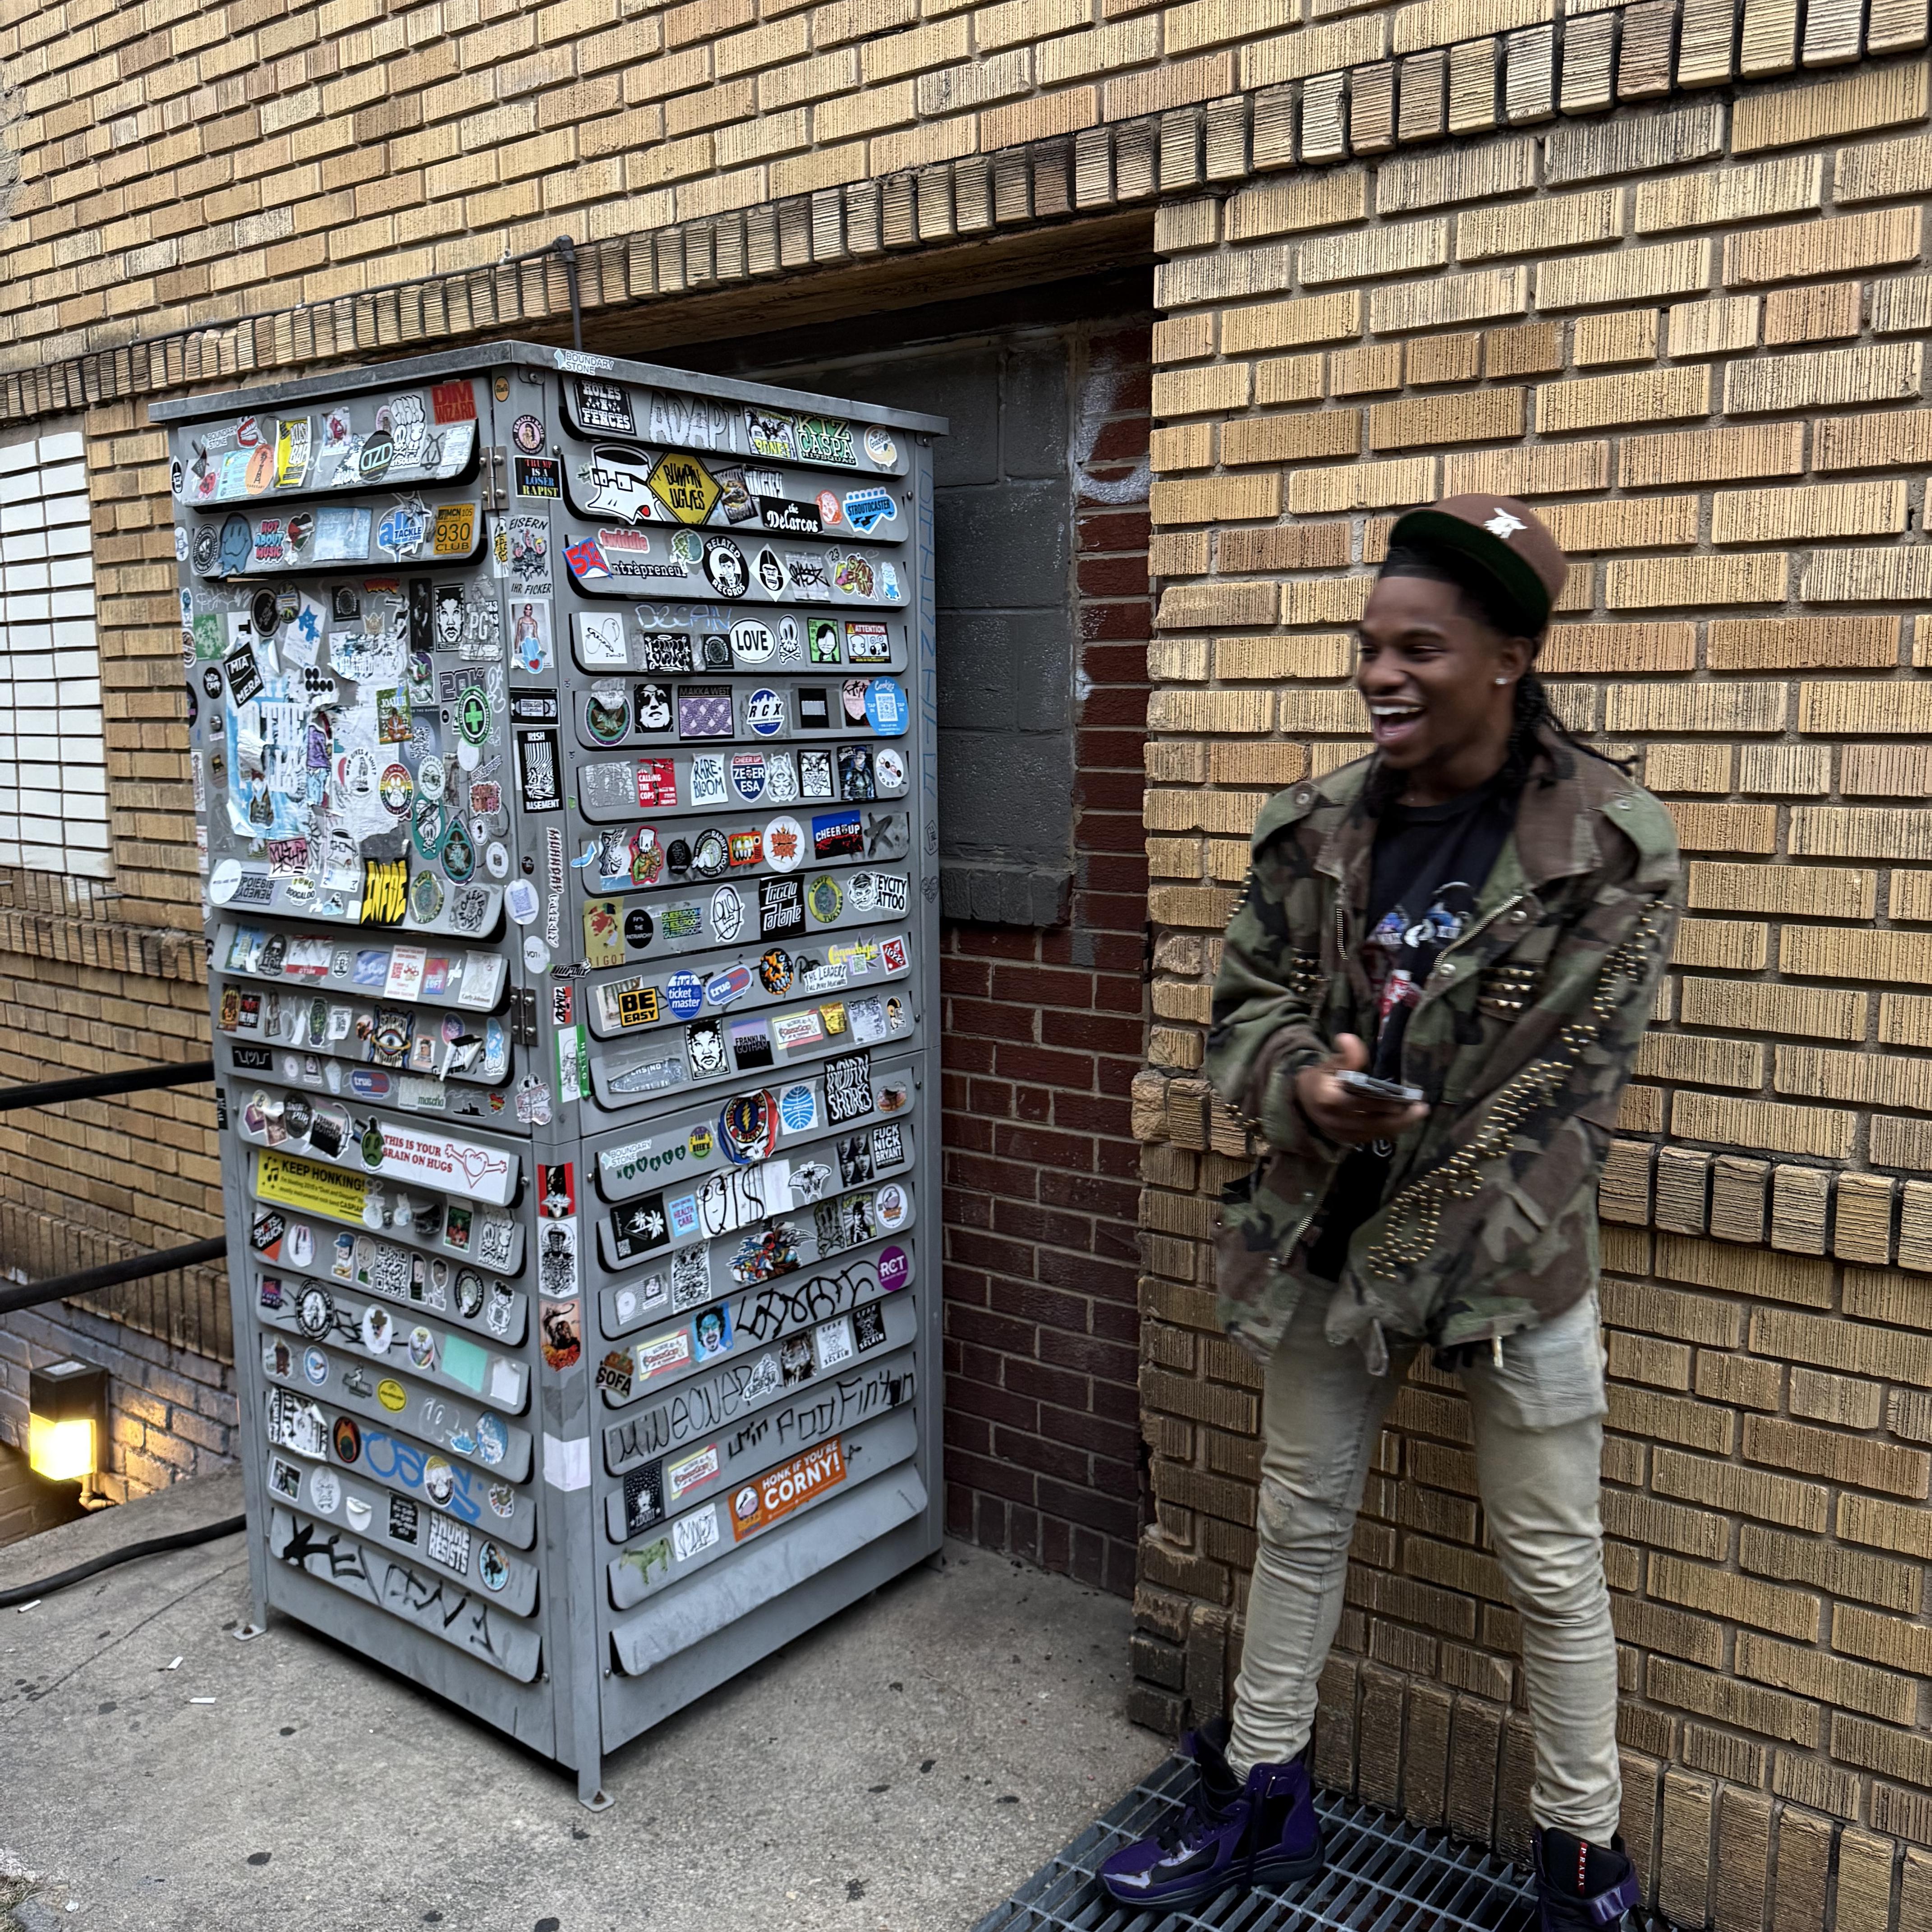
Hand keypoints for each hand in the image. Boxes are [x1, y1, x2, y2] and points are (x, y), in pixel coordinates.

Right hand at [1294, 1034, 1428, 1147]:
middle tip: (1422, 1108)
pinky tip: (1403, 1121)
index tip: (1406, 1096)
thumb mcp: (1328, 1063)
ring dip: (1400, 1125)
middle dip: (1401, 1116)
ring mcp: (1342, 1134)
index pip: (1363, 1103)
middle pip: (1375, 1122)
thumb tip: (1350, 1039)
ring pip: (1377, 1133)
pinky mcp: (1347, 1141)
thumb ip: (1345, 1055)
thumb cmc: (1320, 1079)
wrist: (1301, 1102)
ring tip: (1418, 1114)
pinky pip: (1372, 1137)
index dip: (1386, 1101)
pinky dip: (1389, 1130)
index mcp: (1329, 1099)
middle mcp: (1336, 1121)